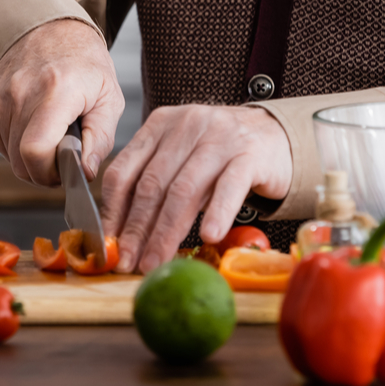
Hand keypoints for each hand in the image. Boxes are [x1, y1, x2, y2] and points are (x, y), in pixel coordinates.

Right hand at [0, 18, 122, 185]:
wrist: (51, 29)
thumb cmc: (84, 65)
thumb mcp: (109, 98)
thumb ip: (100, 139)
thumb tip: (86, 173)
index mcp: (56, 90)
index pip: (35, 152)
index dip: (49, 173)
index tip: (65, 168)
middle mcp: (21, 92)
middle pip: (20, 162)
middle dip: (43, 170)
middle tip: (62, 153)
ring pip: (8, 156)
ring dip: (30, 156)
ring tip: (50, 132)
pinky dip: (15, 143)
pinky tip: (33, 124)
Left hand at [98, 104, 292, 273]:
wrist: (277, 134)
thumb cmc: (222, 154)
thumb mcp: (183, 157)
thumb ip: (157, 182)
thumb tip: (124, 234)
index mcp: (160, 124)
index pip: (124, 170)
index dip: (112, 211)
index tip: (108, 244)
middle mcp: (186, 125)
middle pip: (151, 184)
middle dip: (136, 229)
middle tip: (127, 261)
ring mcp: (219, 137)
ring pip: (184, 189)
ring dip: (166, 232)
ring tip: (156, 261)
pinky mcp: (250, 154)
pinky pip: (229, 186)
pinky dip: (217, 213)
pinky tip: (208, 237)